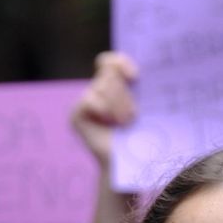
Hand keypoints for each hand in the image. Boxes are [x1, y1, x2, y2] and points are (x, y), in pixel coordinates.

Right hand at [72, 51, 139, 168]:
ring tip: (126, 122)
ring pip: (100, 86)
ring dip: (117, 104)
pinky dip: (102, 109)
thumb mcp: (146, 105)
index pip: (110, 61)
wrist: (129, 161)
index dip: (120, 62)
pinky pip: (89, 100)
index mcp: (114, 84)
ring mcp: (85, 102)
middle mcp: (97, 90)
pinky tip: (109, 122)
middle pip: (108, 73)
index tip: (136, 76)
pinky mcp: (76, 114)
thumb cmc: (142, 134)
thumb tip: (143, 71)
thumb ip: (140, 86)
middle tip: (133, 115)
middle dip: (123, 93)